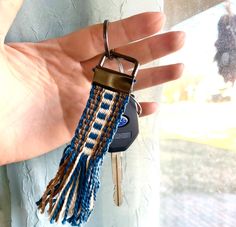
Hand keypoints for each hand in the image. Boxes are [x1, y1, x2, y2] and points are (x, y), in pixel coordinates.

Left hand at [0, 0, 184, 164]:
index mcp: (59, 54)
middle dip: (151, 50)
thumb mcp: (2, 46)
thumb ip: (13, 13)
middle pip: (121, 60)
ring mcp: (80, 102)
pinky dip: (134, 114)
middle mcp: (75, 77)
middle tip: (178, 41)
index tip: (156, 19)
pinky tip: (152, 107)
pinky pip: (113, 118)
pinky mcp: (81, 127)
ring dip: (151, 80)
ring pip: (123, 89)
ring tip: (177, 70)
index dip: (130, 28)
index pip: (103, 36)